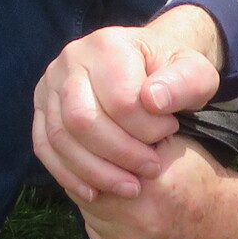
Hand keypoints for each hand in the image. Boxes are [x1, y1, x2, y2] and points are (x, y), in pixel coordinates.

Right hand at [33, 7, 227, 202]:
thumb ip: (184, 83)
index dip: (147, 129)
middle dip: (120, 155)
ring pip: (60, 137)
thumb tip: (152, 101)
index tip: (171, 132)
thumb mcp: (194, 72)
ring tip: (130, 187)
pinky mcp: (43, 107)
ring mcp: (51, 83)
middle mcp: (71, 59)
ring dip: (95, 172)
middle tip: (151, 169)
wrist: (146, 65)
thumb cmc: (171, 73)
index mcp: (107, 45)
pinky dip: (67, 174)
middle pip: (82, 120)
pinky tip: (94, 192)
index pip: (120, 101)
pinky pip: (44, 146)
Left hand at [78, 135, 237, 238]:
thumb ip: (137, 130)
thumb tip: (101, 115)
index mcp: (152, 182)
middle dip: (89, 174)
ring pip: (89, 214)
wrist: (230, 234)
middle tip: (101, 164)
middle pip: (86, 189)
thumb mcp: (176, 142)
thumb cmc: (202, 180)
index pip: (94, 159)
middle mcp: (139, 219)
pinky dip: (106, 224)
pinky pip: (99, 238)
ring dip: (96, 200)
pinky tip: (124, 215)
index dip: (92, 149)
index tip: (98, 142)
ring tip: (115, 189)